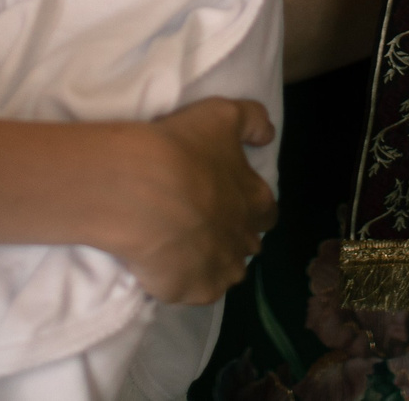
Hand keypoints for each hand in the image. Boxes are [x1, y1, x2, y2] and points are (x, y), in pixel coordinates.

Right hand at [102, 98, 277, 303]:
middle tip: (206, 225)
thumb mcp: (222, 115)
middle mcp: (244, 238)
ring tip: (186, 250)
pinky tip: (168, 267)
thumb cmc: (182, 149)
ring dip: (214, 263)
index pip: (267, 210)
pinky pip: (197, 293)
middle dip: (234, 237)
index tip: (232, 201)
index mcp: (255, 199)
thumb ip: (252, 121)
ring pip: (227, 273)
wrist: (141, 191)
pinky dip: (187, 282)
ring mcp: (220, 269)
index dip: (252, 207)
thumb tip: (267, 136)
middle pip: (249, 245)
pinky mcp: (192, 291)